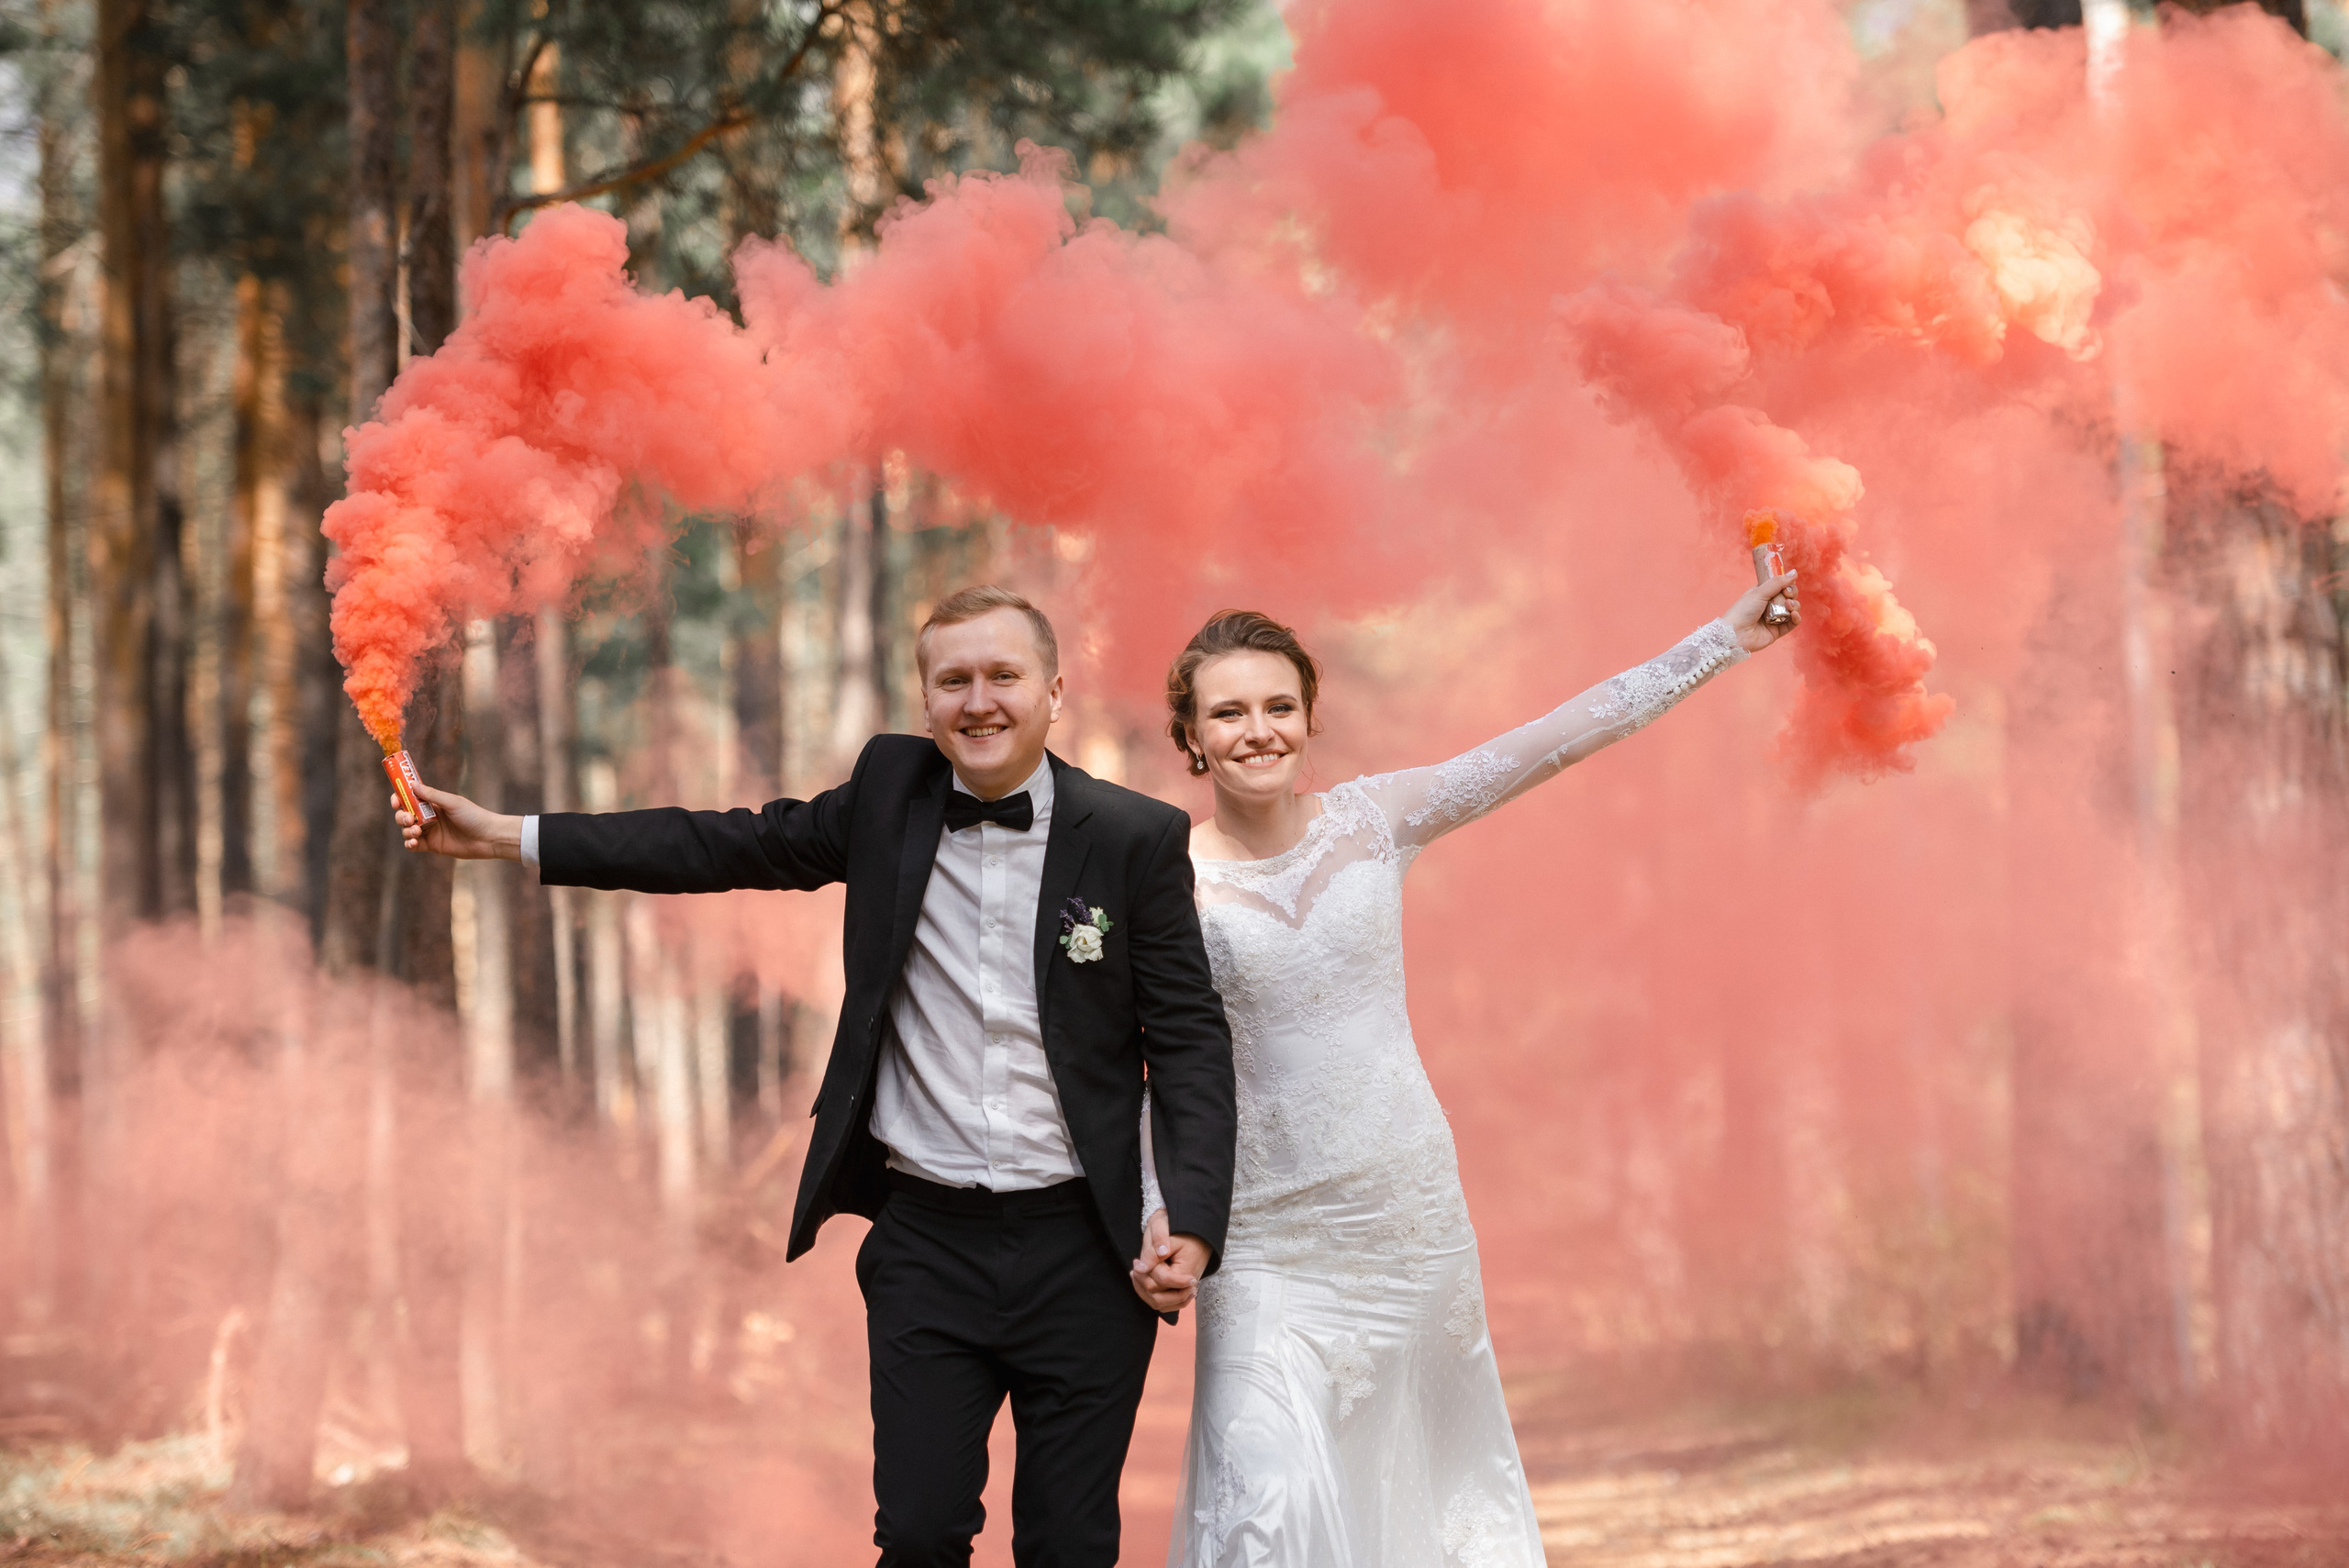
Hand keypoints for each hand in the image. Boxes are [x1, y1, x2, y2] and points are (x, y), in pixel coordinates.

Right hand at [394, 782, 524, 860]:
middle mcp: (429, 816)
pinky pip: (413, 845)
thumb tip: (412, 784)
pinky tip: (413, 842)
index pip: (410, 798)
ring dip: (406, 830)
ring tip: (416, 831)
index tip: (396, 801)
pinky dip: (409, 844)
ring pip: (406, 830)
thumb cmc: (473, 816)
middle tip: (408, 818)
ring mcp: (430, 831)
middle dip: (401, 816)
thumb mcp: (452, 803)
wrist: (488, 837)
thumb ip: (432, 795)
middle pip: (404, 815)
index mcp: (433, 803)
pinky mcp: (432, 846)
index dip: (399, 798)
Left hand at [1130, 1208, 1207, 1311]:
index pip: (1162, 1280)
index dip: (1146, 1272)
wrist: (1199, 1233)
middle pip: (1158, 1297)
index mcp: (1187, 1272)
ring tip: (1137, 1273)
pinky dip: (1150, 1294)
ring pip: (1159, 1303)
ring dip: (1144, 1290)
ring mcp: (1184, 1291)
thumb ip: (1154, 1253)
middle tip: (1136, 1264)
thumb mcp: (1169, 1237)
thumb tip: (1140, 1268)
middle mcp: (1187, 1286)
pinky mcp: (1179, 1291)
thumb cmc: (1184, 1232)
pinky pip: (1163, 1303)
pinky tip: (1143, 1280)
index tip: (1137, 1260)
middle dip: (1143, 1282)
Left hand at [1728, 569, 1800, 652]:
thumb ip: (1777, 583)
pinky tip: (1794, 615)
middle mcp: (1769, 605)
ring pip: (1792, 609)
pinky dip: (1796, 618)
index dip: (1787, 584)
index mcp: (1763, 594)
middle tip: (1787, 594)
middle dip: (1792, 594)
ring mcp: (1774, 618)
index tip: (1787, 585)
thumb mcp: (1759, 592)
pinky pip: (1792, 624)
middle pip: (1789, 596)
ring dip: (1795, 605)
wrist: (1735, 634)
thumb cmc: (1742, 611)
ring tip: (1788, 606)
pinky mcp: (1777, 631)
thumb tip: (1794, 572)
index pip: (1781, 586)